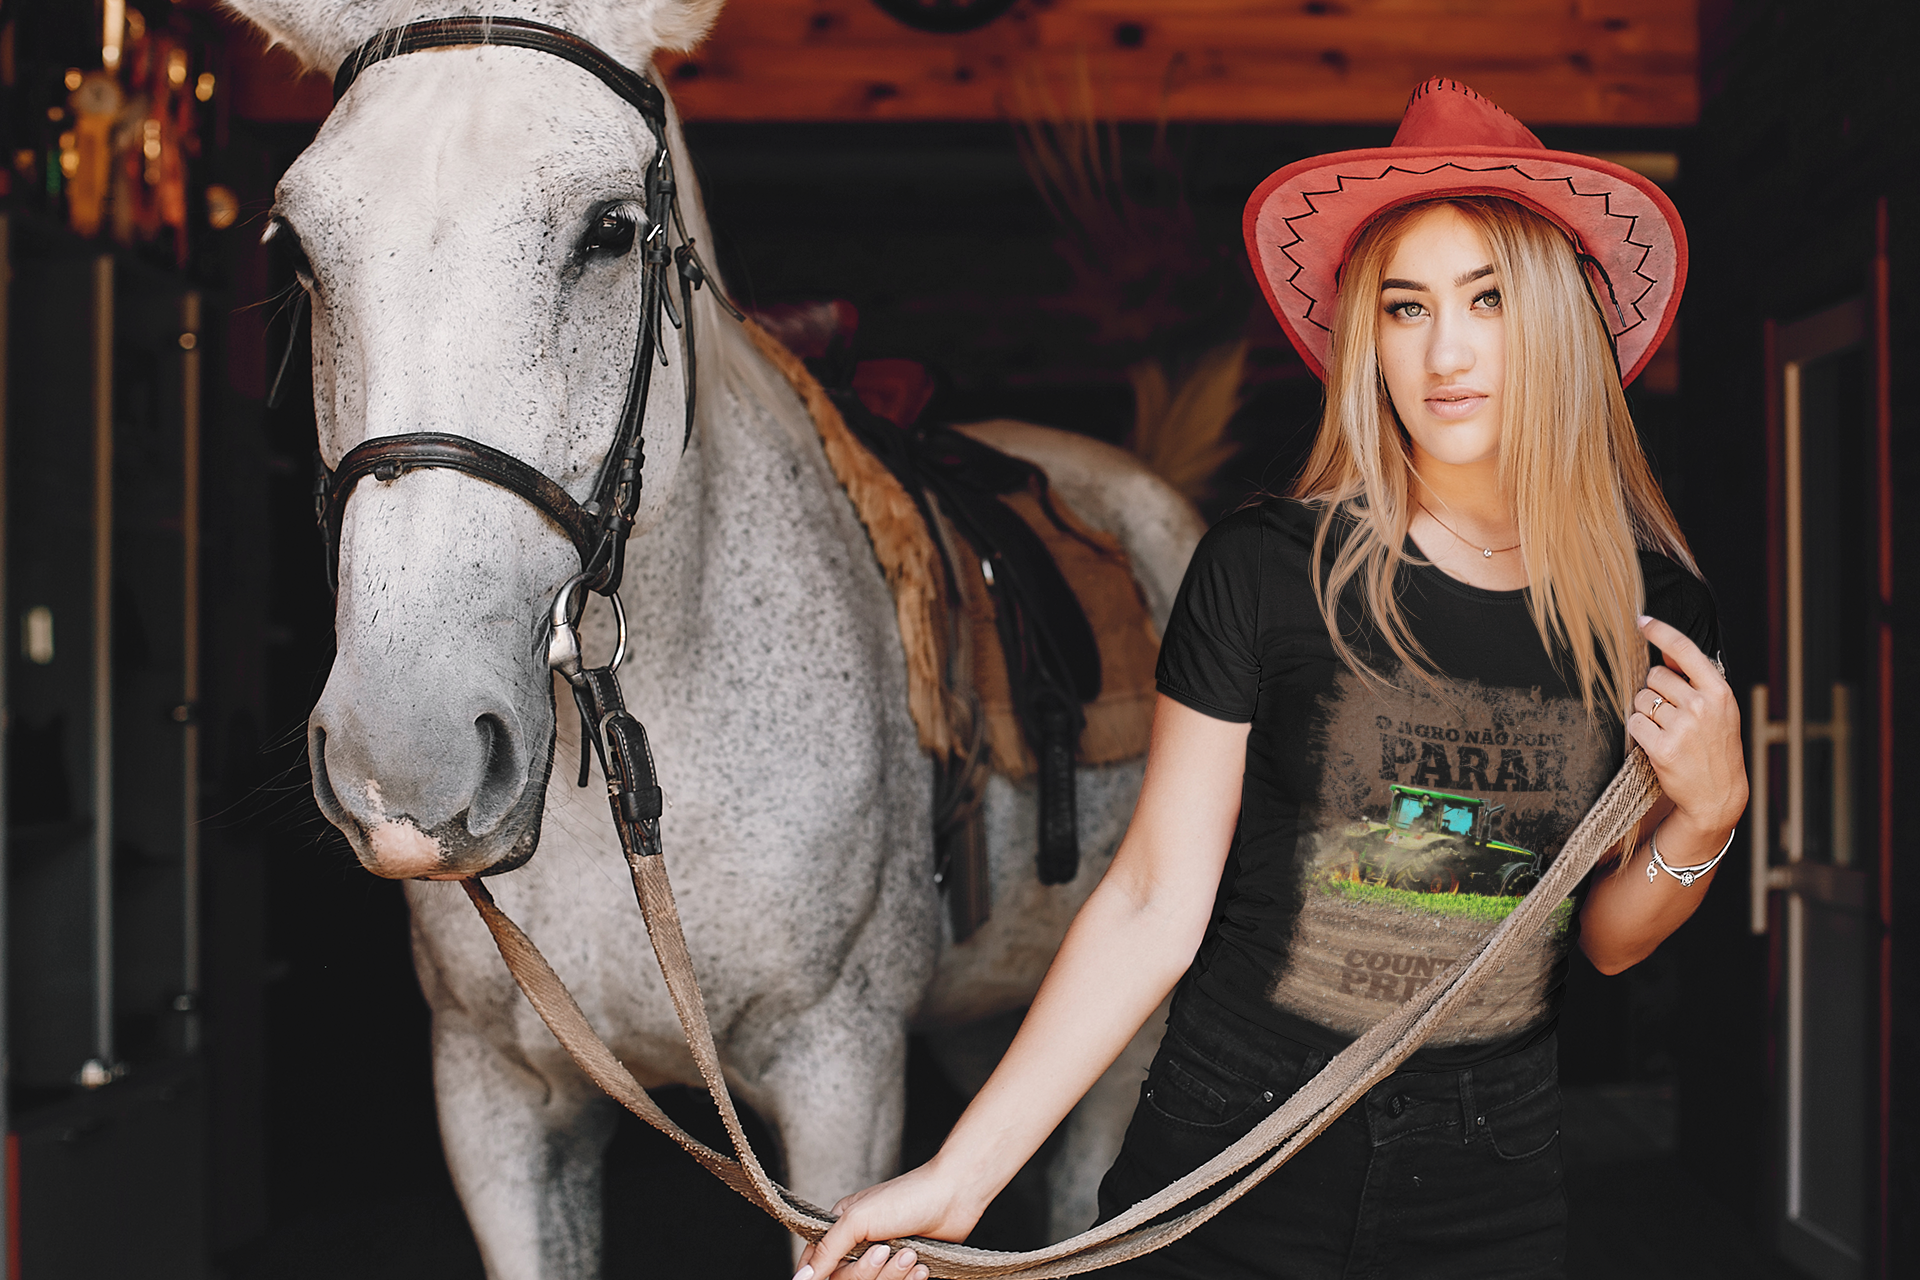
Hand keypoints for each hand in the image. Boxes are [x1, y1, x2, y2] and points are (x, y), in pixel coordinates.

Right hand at [794, 1161, 980, 1279]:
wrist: (955, 1196)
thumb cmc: (907, 1197)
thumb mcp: (859, 1220)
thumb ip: (828, 1249)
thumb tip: (801, 1278)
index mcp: (842, 1226)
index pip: (818, 1262)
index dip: (820, 1274)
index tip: (836, 1275)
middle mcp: (860, 1242)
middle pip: (847, 1279)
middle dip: (870, 1272)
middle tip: (887, 1251)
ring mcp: (883, 1255)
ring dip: (893, 1275)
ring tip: (911, 1255)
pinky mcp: (905, 1266)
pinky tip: (920, 1266)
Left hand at [1628, 616, 1747, 838]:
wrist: (1717, 795)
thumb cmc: (1715, 749)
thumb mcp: (1719, 711)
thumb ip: (1695, 683)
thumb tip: (1665, 655)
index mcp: (1719, 692)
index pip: (1685, 651)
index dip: (1661, 632)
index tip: (1642, 620)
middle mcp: (1703, 705)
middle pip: (1654, 677)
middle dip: (1654, 691)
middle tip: (1670, 715)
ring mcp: (1683, 727)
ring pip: (1641, 699)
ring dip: (1645, 713)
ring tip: (1666, 731)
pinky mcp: (1663, 747)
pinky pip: (1633, 723)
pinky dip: (1638, 731)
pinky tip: (1655, 744)